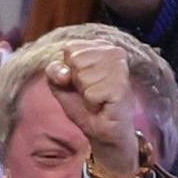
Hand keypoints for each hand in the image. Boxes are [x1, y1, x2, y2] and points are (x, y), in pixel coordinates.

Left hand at [46, 35, 141, 177]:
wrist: (103, 131)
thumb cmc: (85, 105)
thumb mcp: (61, 85)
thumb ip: (54, 72)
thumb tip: (64, 72)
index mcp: (100, 45)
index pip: (69, 48)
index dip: (68, 70)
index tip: (81, 83)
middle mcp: (114, 51)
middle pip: (76, 60)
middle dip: (77, 82)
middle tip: (91, 92)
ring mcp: (120, 67)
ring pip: (83, 76)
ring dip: (86, 94)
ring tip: (98, 99)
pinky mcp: (122, 86)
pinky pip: (91, 93)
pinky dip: (92, 104)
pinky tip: (104, 105)